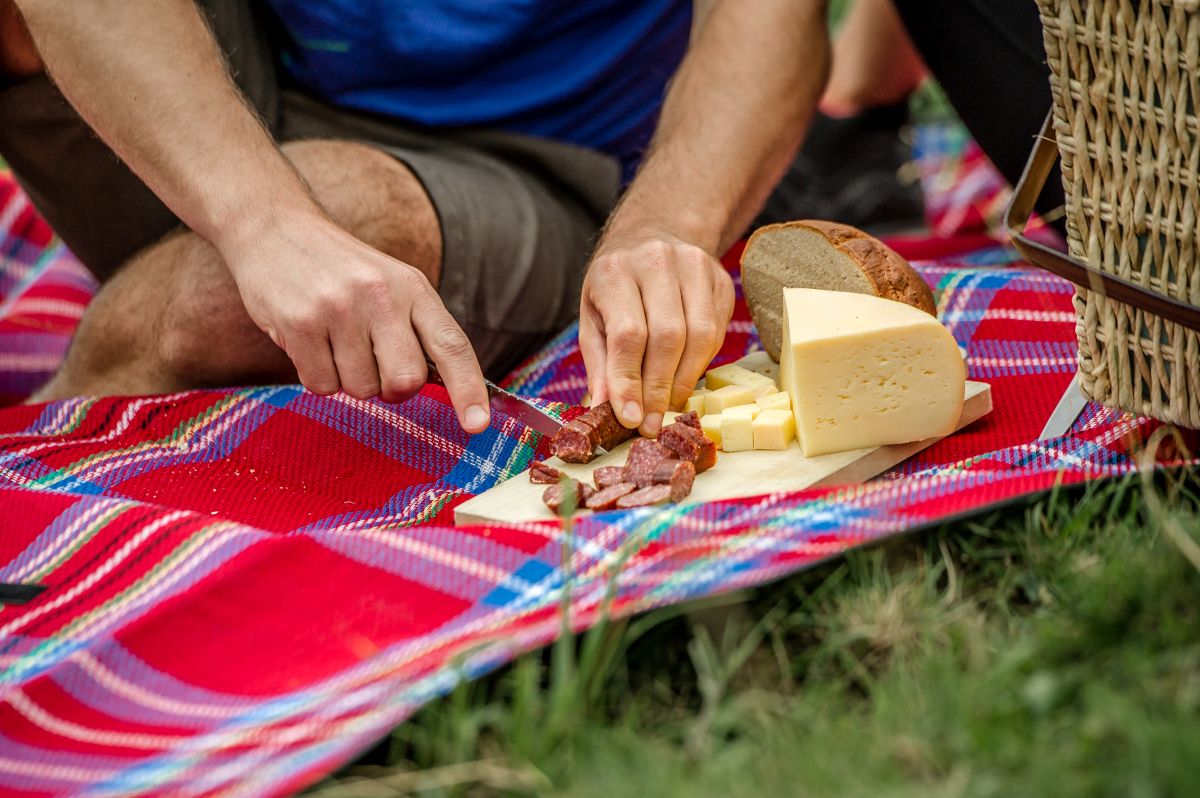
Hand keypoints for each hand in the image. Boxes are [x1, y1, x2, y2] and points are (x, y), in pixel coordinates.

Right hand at [219, 209, 490, 432]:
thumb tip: (446, 388)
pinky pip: (321, 386)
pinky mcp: (299, 324)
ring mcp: (339, 309)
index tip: (477, 425)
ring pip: (361, 389)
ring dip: (349, 378)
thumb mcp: (391, 283)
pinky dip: (317, 375)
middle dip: (393, 389)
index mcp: (413, 287)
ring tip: (335, 339)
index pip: (452, 345)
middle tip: (374, 364)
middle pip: (406, 381)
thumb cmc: (342, 269)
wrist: (274, 228)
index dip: (469, 390)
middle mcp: (381, 296)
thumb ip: (417, 329)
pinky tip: (310, 342)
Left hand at [579, 232, 733, 435]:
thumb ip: (600, 363)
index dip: (630, 381)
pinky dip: (701, 363)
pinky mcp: (720, 280)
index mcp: (615, 271)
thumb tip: (603, 408)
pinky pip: (717, 332)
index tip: (629, 418)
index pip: (627, 334)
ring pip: (699, 336)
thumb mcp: (593, 318)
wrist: (654, 235)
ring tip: (668, 406)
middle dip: (659, 389)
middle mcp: (656, 261)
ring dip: (684, 381)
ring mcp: (694, 267)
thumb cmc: (616, 286)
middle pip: (667, 337)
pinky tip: (684, 378)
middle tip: (650, 424)